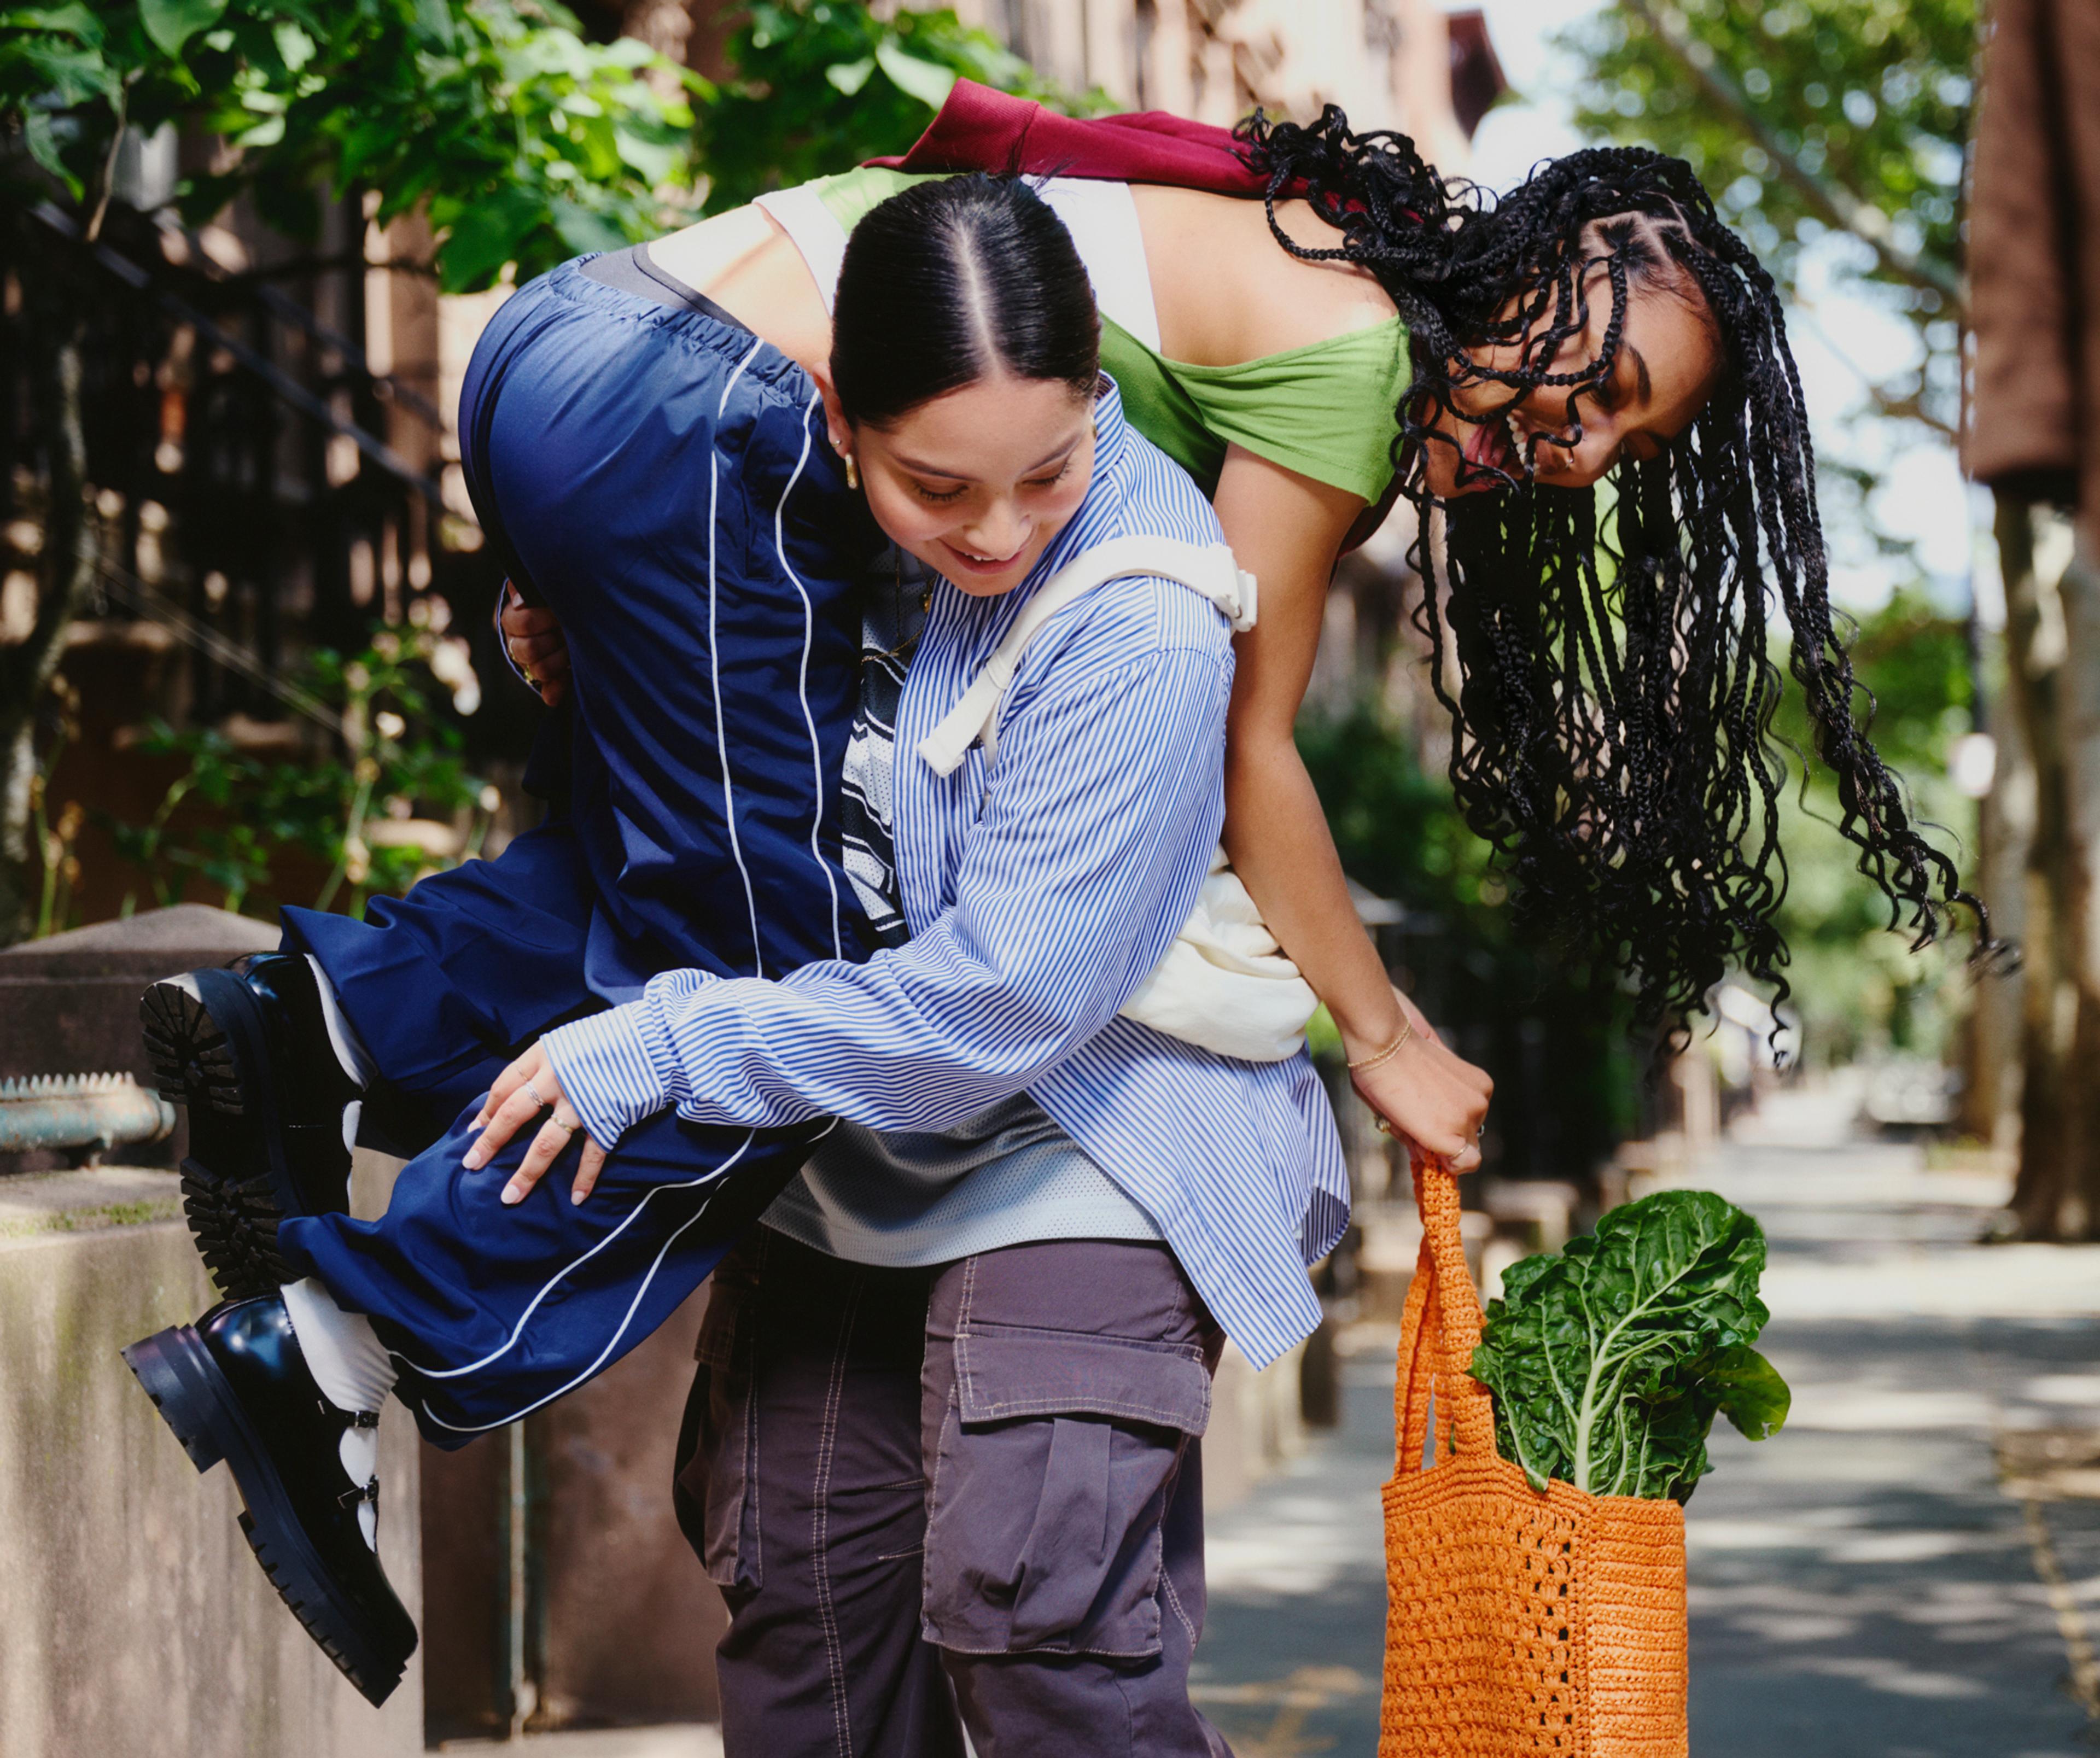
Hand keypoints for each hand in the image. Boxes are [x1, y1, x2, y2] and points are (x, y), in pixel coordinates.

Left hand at [463, 1041, 607, 1204]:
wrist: (660, 1034)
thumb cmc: (615, 1034)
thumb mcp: (571, 1039)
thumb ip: (548, 1062)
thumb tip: (524, 1090)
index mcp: (544, 1055)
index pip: (504, 1086)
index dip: (487, 1111)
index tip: (475, 1131)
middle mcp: (556, 1079)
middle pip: (513, 1116)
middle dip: (490, 1143)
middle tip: (472, 1165)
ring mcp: (582, 1101)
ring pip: (545, 1143)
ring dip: (527, 1173)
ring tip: (511, 1197)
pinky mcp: (609, 1118)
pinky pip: (592, 1154)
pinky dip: (584, 1177)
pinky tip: (576, 1198)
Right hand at [501, 583, 571, 706]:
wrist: (568, 615)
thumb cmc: (552, 599)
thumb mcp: (538, 588)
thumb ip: (524, 587)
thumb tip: (520, 602)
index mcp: (513, 620)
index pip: (523, 623)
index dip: (544, 619)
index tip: (558, 613)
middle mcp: (517, 645)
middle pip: (528, 650)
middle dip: (552, 639)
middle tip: (566, 630)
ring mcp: (531, 665)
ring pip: (539, 670)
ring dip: (560, 659)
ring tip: (572, 647)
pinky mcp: (548, 682)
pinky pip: (548, 692)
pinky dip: (556, 691)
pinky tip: (564, 683)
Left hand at [1346, 987, 1491, 1173]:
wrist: (1384, 1040)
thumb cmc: (1379, 1085)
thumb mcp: (1392, 1123)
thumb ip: (1414, 1142)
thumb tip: (1426, 1154)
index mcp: (1444, 1136)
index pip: (1467, 1164)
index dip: (1451, 1162)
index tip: (1433, 1153)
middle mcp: (1468, 1119)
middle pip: (1469, 1144)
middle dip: (1451, 1140)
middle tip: (1425, 1125)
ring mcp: (1478, 1098)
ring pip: (1474, 1120)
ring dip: (1457, 1116)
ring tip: (1429, 1098)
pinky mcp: (1481, 1079)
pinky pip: (1477, 1099)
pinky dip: (1463, 1097)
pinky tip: (1439, 1084)